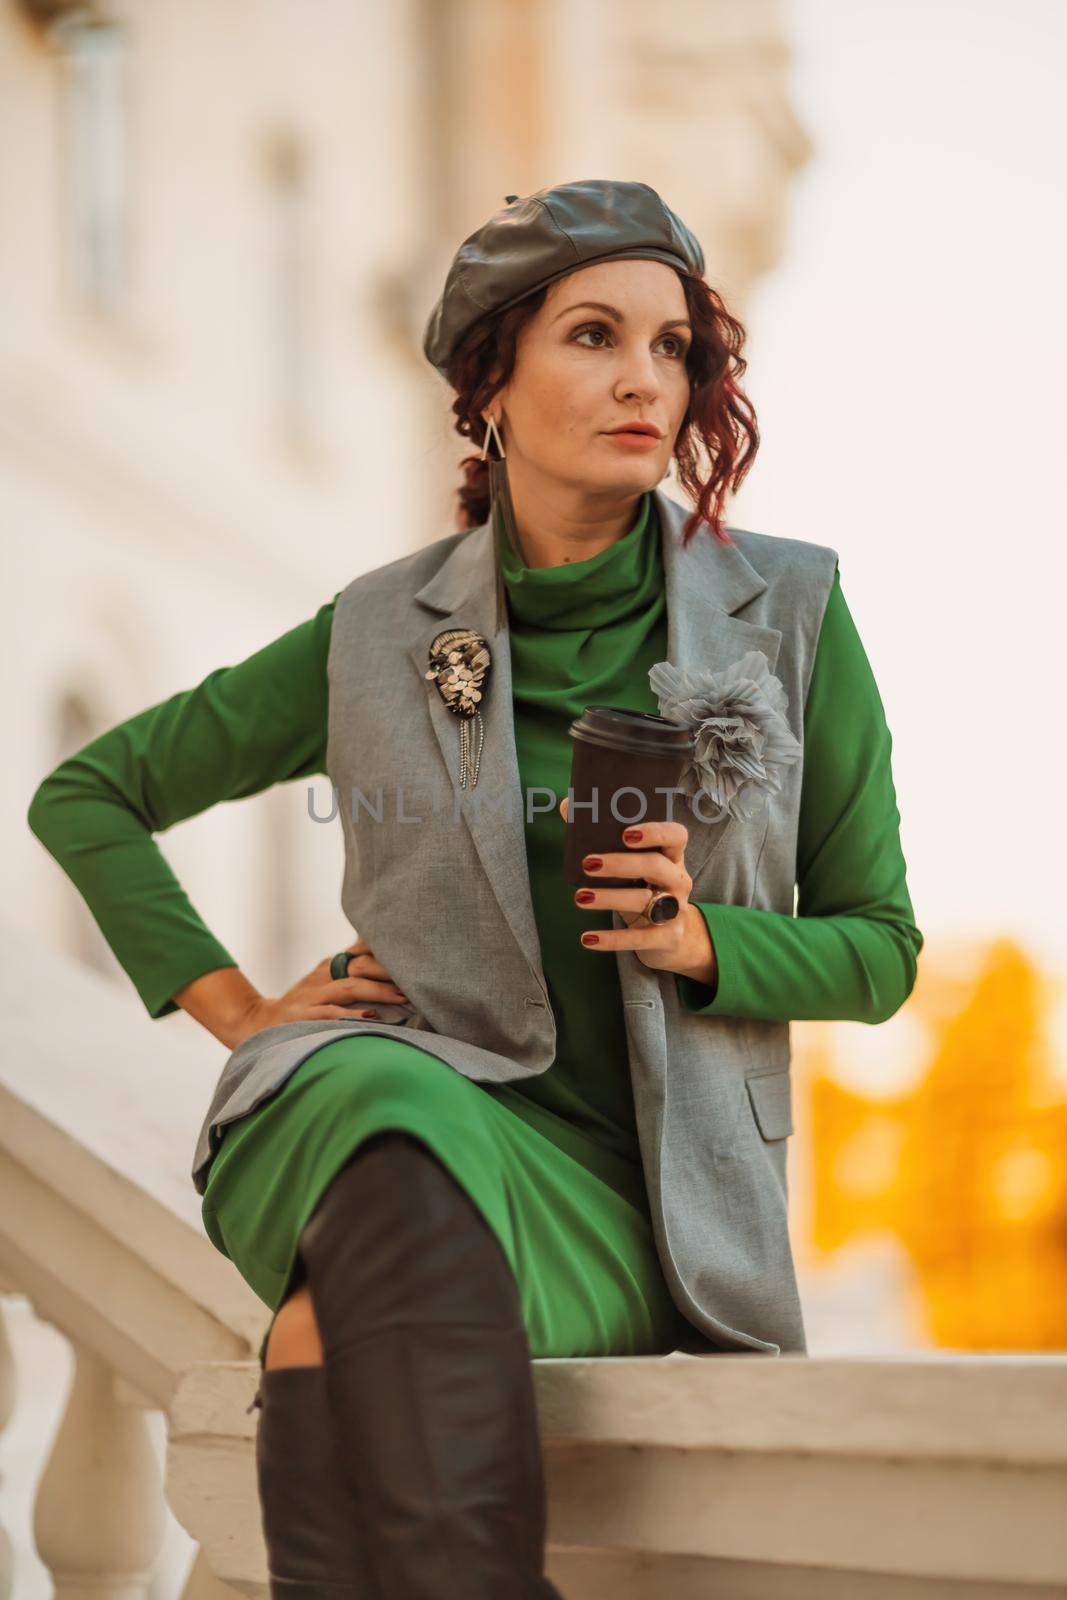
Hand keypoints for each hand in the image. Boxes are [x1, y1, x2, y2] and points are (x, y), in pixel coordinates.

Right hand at [229, 937, 409, 1047]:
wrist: (258, 1022)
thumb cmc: (303, 1003)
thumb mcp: (324, 979)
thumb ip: (352, 967)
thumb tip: (384, 956)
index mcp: (329, 966)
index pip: (361, 951)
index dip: (386, 953)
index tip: (414, 955)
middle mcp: (321, 976)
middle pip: (358, 965)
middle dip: (388, 971)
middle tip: (416, 978)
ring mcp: (312, 997)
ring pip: (348, 988)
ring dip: (377, 992)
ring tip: (402, 997)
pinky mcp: (303, 1018)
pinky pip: (329, 1015)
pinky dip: (351, 1015)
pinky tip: (370, 1017)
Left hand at [558, 797, 716, 984]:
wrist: (671, 937)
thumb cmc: (644, 888)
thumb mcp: (632, 865)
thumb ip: (604, 836)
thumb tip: (568, 805)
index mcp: (671, 856)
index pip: (676, 836)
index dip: (655, 832)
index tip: (626, 833)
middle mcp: (678, 880)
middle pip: (655, 866)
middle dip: (620, 863)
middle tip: (588, 863)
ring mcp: (675, 910)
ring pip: (644, 901)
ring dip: (610, 898)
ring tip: (579, 897)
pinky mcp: (667, 938)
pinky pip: (640, 938)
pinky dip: (612, 939)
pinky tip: (587, 938)